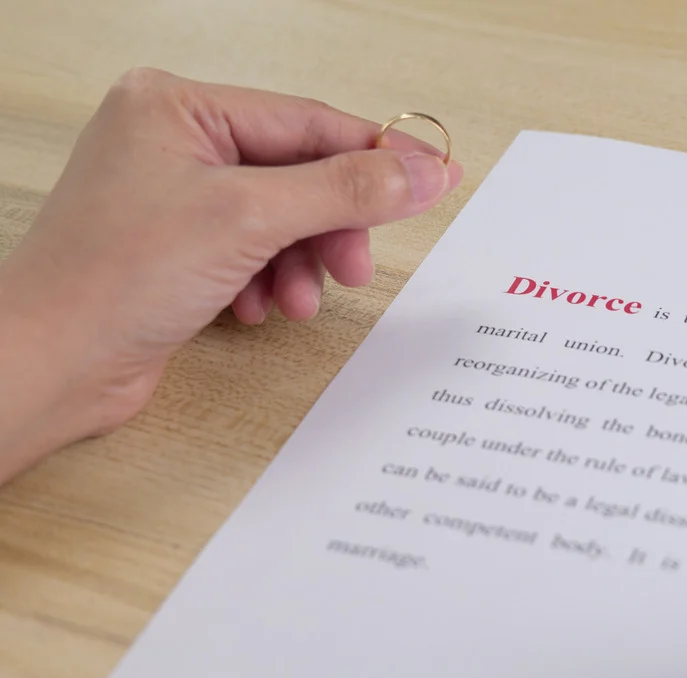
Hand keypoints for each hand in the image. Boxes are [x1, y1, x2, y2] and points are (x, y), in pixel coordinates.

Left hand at [0, 67, 460, 481]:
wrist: (50, 363)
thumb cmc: (113, 279)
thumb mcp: (248, 219)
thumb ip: (344, 190)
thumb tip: (422, 173)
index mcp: (178, 105)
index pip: (308, 122)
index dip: (378, 155)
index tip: (437, 176)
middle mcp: (174, 142)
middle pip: (300, 173)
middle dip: (331, 226)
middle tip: (355, 265)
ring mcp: (175, 195)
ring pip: (283, 219)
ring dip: (302, 262)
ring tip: (296, 299)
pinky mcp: (178, 246)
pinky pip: (257, 251)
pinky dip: (271, 280)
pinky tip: (257, 307)